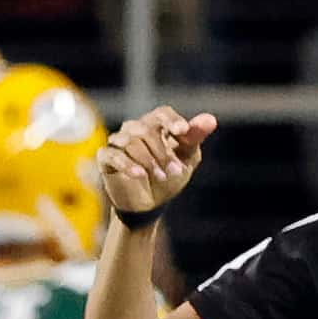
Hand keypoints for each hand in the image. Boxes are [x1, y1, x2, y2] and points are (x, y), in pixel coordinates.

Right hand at [99, 107, 218, 217]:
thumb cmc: (169, 177)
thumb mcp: (186, 159)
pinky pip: (112, 154)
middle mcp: (134, 129)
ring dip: (149, 161)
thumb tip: (211, 119)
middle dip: (163, 152)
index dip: (171, 120)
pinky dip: (127, 164)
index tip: (182, 131)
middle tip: (176, 171)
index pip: (161, 114)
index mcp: (155, 126)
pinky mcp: (106, 158)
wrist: (150, 204)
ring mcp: (118, 142)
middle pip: (146, 129)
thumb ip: (194, 139)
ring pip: (130, 142)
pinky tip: (140, 175)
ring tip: (162, 177)